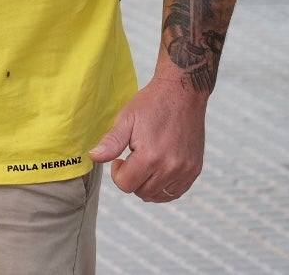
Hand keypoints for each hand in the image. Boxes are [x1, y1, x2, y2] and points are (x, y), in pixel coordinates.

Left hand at [88, 75, 207, 202]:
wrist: (182, 93)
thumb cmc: (152, 104)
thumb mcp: (126, 119)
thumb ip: (111, 142)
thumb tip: (93, 158)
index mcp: (150, 156)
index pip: (125, 185)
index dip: (117, 173)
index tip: (120, 159)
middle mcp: (170, 167)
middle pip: (141, 192)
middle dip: (131, 179)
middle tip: (132, 159)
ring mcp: (185, 170)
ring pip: (158, 196)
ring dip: (146, 185)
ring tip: (145, 164)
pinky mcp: (194, 170)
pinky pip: (175, 192)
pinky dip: (163, 187)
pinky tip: (157, 170)